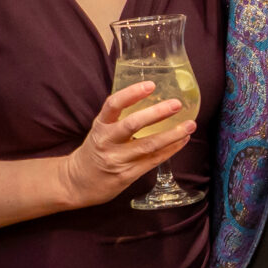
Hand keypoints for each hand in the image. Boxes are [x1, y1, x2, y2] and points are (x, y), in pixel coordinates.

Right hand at [59, 81, 192, 208]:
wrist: (77, 183)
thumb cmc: (95, 151)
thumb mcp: (100, 130)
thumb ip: (119, 118)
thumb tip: (151, 100)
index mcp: (100, 126)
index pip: (113, 105)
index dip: (131, 93)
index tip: (150, 85)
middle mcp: (107, 142)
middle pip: (132, 125)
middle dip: (157, 113)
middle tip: (177, 104)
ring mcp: (117, 160)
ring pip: (148, 145)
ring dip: (172, 135)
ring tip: (190, 125)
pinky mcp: (127, 175)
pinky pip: (152, 161)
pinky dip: (170, 150)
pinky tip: (182, 141)